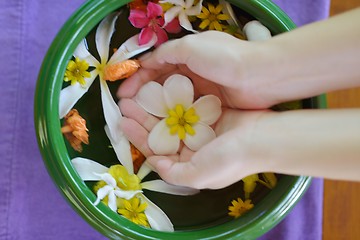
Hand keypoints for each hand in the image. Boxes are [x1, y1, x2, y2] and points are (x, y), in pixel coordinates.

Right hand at [117, 31, 276, 108]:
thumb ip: (168, 52)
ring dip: (156, 108)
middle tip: (128, 111)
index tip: (123, 95)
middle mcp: (192, 72)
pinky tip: (164, 126)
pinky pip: (186, 111)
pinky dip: (174, 117)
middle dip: (143, 96)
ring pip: (172, 99)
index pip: (154, 67)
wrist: (261, 76)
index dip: (137, 80)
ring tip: (141, 121)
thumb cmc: (225, 59)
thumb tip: (147, 61)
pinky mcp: (211, 105)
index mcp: (185, 55)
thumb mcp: (192, 47)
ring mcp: (202, 90)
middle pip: (161, 85)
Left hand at [119, 97, 269, 188]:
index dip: (137, 137)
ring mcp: (200, 128)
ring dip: (154, 106)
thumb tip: (154, 163)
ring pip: (170, 116)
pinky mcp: (209, 113)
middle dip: (141, 118)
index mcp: (187, 163)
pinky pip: (185, 105)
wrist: (262, 138)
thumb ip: (173, 174)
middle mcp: (192, 146)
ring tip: (136, 95)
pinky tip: (161, 89)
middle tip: (124, 104)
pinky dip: (172, 99)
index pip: (155, 150)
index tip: (123, 123)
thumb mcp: (198, 176)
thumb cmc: (229, 159)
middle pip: (160, 131)